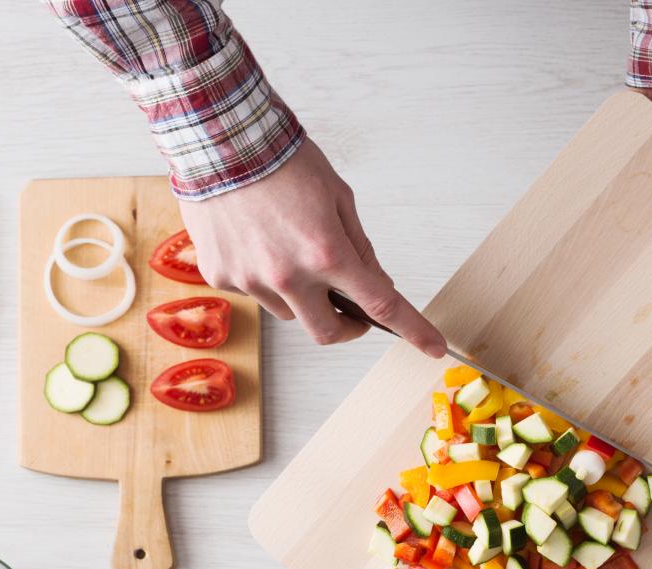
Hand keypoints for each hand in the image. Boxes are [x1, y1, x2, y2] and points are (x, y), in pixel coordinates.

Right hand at [181, 139, 445, 356]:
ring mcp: (251, 281)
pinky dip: (263, 276)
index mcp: (326, 252)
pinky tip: (255, 240)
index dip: (413, 330)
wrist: (217, 136)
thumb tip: (375, 283)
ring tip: (287, 247)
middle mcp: (288, 276)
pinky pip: (254, 292)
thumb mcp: (337, 196)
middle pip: (328, 333)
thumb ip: (358, 246)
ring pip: (289, 312)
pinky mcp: (222, 277)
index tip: (434, 348)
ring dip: (300, 295)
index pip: (381, 305)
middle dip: (346, 327)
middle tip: (352, 309)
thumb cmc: (281, 159)